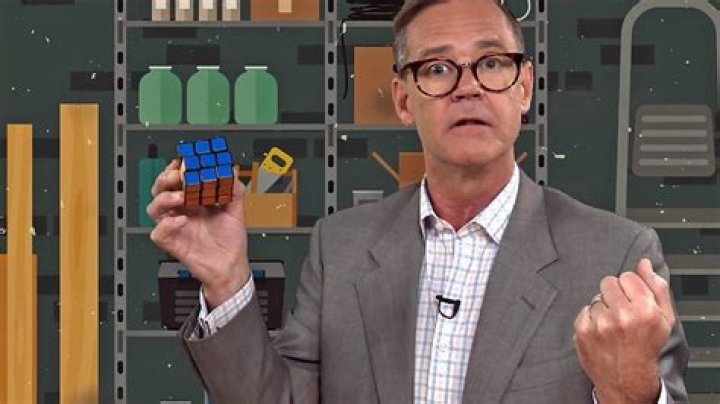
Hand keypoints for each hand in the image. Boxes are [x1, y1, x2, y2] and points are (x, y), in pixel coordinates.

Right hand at [147, 159, 250, 308]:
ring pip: (154, 208)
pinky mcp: (173, 243)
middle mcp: (182, 211)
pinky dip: (167, 225)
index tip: (184, 161)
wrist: (231, 266)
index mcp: (194, 201)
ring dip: (164, 198)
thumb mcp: (236, 211)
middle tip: (177, 176)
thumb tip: (231, 171)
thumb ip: (234, 190)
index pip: (178, 180)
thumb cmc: (230, 241)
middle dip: (165, 179)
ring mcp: (175, 226)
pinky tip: (182, 220)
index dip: (177, 169)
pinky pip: (158, 233)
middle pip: (160, 190)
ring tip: (180, 197)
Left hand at [573, 258, 674, 402]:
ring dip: (603, 307)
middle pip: (608, 282)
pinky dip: (591, 319)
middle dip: (615, 294)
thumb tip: (645, 264)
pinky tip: (601, 331)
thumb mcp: (664, 319)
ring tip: (612, 325)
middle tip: (621, 312)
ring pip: (596, 297)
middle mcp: (621, 315)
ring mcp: (599, 323)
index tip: (632, 300)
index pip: (628, 276)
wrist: (626, 378)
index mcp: (644, 310)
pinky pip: (584, 310)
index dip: (630, 287)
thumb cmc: (646, 347)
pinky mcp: (582, 330)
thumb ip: (657, 287)